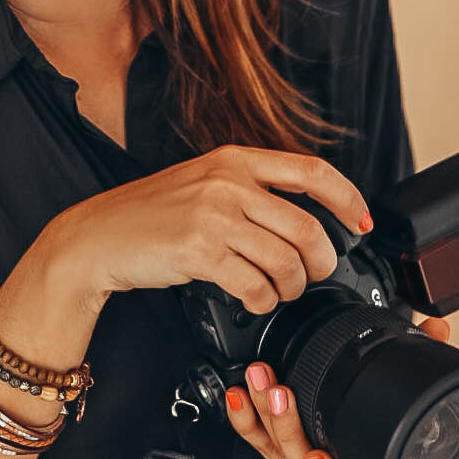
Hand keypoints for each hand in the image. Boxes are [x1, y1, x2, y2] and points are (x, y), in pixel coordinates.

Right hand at [51, 144, 372, 311]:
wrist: (98, 236)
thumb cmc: (150, 214)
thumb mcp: (203, 181)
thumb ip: (248, 189)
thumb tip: (302, 217)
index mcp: (234, 159)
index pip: (311, 171)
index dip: (346, 198)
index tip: (361, 222)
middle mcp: (228, 181)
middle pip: (307, 226)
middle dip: (321, 261)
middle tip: (313, 275)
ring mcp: (214, 215)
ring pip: (286, 260)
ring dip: (291, 287)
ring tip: (278, 291)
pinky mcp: (200, 251)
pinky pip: (256, 285)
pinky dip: (264, 300)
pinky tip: (253, 298)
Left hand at [225, 316, 451, 458]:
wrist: (368, 450)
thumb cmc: (389, 424)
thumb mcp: (409, 393)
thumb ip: (424, 358)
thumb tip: (435, 329)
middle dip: (285, 424)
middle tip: (278, 390)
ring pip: (276, 450)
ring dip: (263, 415)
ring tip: (259, 380)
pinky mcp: (279, 450)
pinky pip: (258, 441)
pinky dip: (245, 420)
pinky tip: (237, 397)